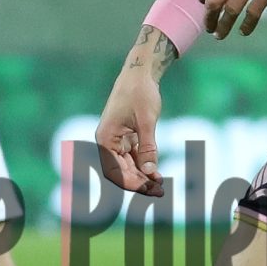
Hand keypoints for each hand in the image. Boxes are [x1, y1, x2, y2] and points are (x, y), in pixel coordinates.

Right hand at [95, 64, 166, 195]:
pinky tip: (157, 175)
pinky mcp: (127, 138)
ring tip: (161, 186)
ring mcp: (117, 141)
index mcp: (105, 139)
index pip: (114, 171)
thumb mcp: (146, 121)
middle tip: (159, 192)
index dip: (130, 183)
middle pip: (121, 172)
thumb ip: (148, 147)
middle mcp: (108, 142)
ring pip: (128, 167)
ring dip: (143, 177)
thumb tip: (150, 172)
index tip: (148, 188)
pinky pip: (134, 158)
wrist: (140, 73)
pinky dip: (145, 166)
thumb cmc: (140, 93)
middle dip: (139, 183)